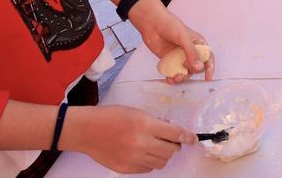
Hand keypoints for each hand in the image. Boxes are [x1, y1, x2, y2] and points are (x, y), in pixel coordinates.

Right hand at [61, 104, 194, 172]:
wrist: (88, 131)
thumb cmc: (111, 117)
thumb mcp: (137, 112)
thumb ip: (155, 123)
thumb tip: (171, 131)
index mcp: (146, 125)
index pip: (175, 133)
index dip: (188, 137)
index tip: (194, 139)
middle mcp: (141, 143)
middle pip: (171, 151)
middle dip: (175, 146)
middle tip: (171, 142)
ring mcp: (134, 158)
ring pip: (161, 162)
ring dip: (163, 155)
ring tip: (156, 147)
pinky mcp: (126, 169)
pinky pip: (148, 169)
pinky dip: (150, 162)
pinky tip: (143, 154)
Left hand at [129, 0, 214, 82]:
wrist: (152, 24)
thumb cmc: (170, 26)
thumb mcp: (184, 38)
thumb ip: (192, 53)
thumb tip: (199, 67)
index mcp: (198, 44)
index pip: (208, 57)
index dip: (209, 68)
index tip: (207, 78)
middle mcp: (190, 51)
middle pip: (196, 67)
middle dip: (191, 72)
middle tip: (183, 69)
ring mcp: (180, 57)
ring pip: (185, 72)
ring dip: (181, 77)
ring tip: (175, 78)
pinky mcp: (170, 60)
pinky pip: (174, 72)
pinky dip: (172, 77)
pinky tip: (169, 79)